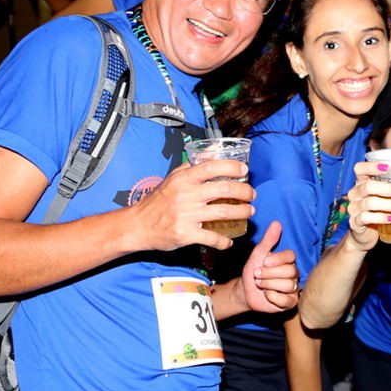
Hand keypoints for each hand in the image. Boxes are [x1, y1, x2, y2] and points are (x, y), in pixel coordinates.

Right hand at [130, 159, 253, 252]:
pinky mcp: (185, 234)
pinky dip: (224, 241)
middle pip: (224, 190)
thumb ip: (193, 165)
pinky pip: (212, 237)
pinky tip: (229, 241)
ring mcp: (186, 215)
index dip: (231, 167)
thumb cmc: (157, 201)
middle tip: (252, 195)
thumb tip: (213, 149)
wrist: (138, 225)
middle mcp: (186, 195)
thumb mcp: (173, 178)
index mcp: (183, 179)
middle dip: (244, 192)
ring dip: (241, 213)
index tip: (244, 170)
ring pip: (223, 212)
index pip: (211, 167)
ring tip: (249, 212)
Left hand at [243, 221, 297, 312]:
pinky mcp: (291, 302)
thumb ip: (268, 240)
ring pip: (288, 285)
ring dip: (269, 285)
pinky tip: (267, 295)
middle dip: (269, 274)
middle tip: (257, 275)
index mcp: (287, 261)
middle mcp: (293, 273)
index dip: (277, 259)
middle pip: (290, 272)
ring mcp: (293, 288)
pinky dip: (272, 297)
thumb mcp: (258, 254)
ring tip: (260, 284)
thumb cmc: (253, 271)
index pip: (291, 256)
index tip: (264, 262)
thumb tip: (276, 223)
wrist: (245, 291)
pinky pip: (286, 300)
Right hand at [342, 161, 390, 249]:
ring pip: (370, 203)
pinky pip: (366, 218)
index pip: (359, 169)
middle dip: (390, 189)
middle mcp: (355, 193)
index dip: (371, 166)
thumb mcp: (383, 197)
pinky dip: (381, 217)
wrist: (364, 235)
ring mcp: (354, 208)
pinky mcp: (355, 222)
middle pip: (368, 186)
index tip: (388, 167)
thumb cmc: (377, 211)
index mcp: (361, 183)